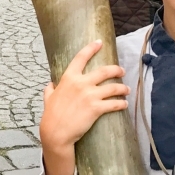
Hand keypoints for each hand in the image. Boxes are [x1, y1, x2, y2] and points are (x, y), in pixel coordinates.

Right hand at [41, 39, 128, 174]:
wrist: (56, 132)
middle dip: (116, 69)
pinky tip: (125, 104)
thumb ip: (50, 89)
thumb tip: (50, 84)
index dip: (91, 48)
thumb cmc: (51, 115)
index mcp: (68, 78)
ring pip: (113, 87)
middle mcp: (81, 83)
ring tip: (126, 90)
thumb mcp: (48, 98)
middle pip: (104, 71)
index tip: (99, 43)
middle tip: (121, 70)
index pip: (81, 58)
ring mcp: (90, 95)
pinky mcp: (96, 108)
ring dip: (122, 88)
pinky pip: (114, 103)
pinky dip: (121, 103)